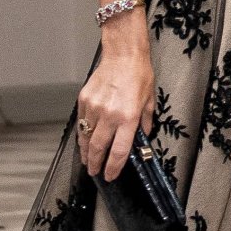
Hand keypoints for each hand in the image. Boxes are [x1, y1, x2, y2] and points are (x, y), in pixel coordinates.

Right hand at [76, 47, 155, 181]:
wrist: (123, 55)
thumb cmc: (139, 75)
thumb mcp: (149, 102)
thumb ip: (145, 123)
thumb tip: (142, 138)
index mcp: (128, 118)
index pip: (119, 151)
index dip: (113, 167)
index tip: (110, 175)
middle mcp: (110, 115)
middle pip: (98, 148)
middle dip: (95, 164)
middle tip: (94, 172)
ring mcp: (94, 107)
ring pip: (86, 137)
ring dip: (85, 151)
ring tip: (87, 160)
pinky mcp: (84, 100)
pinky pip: (81, 122)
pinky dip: (82, 134)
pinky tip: (84, 140)